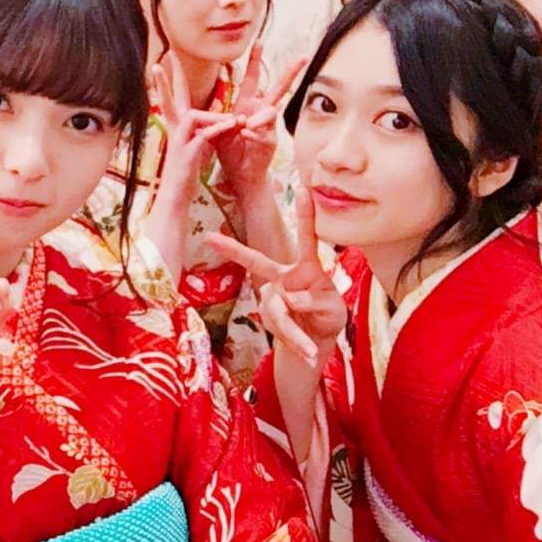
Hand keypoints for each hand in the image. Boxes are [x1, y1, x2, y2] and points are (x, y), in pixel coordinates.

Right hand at [151, 56, 240, 206]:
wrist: (177, 193)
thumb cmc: (188, 168)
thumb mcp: (198, 143)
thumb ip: (205, 127)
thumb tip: (215, 117)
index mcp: (178, 124)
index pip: (173, 96)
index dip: (171, 76)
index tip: (168, 57)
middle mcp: (175, 128)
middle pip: (169, 98)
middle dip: (168, 78)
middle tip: (164, 57)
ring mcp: (180, 140)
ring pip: (194, 116)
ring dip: (215, 116)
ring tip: (234, 122)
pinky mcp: (189, 152)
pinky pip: (204, 135)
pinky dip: (219, 130)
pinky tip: (232, 126)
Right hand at [207, 190, 344, 366]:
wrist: (316, 344)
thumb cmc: (327, 318)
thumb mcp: (332, 309)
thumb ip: (315, 301)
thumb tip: (290, 298)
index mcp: (306, 267)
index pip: (306, 238)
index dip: (304, 215)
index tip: (303, 188)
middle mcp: (284, 276)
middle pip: (257, 261)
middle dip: (233, 250)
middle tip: (209, 238)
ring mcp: (273, 295)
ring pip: (277, 308)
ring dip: (295, 332)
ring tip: (310, 351)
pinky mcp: (269, 314)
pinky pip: (279, 325)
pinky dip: (295, 341)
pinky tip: (307, 353)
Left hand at [214, 45, 306, 196]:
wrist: (239, 173)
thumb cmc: (230, 149)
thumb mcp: (218, 127)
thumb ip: (215, 115)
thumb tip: (201, 106)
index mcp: (247, 105)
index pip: (253, 78)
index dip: (255, 60)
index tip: (259, 41)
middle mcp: (261, 112)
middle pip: (280, 87)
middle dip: (291, 72)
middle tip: (304, 56)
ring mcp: (269, 126)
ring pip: (272, 112)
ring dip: (257, 118)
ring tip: (243, 126)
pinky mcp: (271, 142)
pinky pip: (264, 132)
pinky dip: (253, 133)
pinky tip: (244, 136)